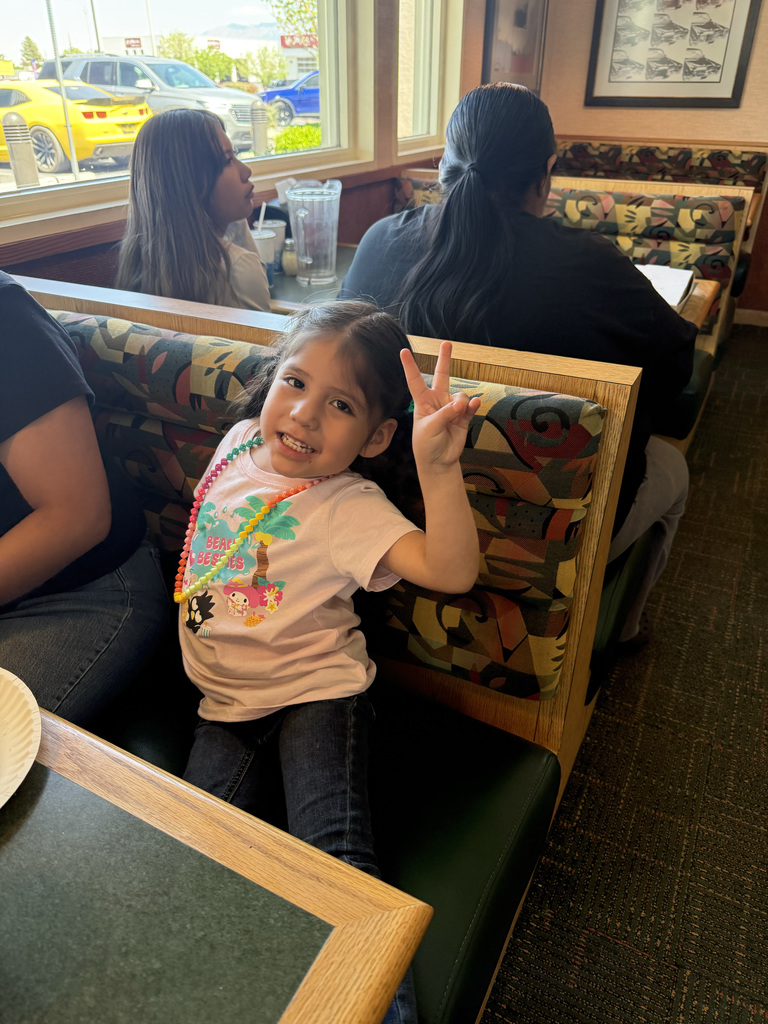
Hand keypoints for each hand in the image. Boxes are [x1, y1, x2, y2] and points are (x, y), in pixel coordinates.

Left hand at [400, 341, 480, 470]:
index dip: (410, 366)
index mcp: (423, 402)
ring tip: (458, 414)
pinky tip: (475, 405)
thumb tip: (461, 402)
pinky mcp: (464, 417)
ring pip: (460, 395)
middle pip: (441, 376)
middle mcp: (437, 401)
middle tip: (447, 343)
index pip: (415, 380)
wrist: (439, 461)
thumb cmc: (426, 445)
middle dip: (444, 359)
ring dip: (461, 402)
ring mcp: (451, 408)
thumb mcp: (430, 428)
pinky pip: (471, 406)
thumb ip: (445, 414)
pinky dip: (474, 405)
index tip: (403, 351)